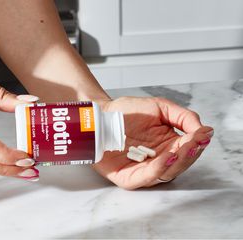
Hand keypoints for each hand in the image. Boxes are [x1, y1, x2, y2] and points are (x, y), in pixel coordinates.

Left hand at [93, 97, 213, 189]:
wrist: (102, 113)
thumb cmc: (128, 111)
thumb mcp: (160, 107)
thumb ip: (183, 117)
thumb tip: (204, 130)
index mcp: (167, 146)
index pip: (187, 150)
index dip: (196, 143)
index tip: (203, 134)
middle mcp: (157, 160)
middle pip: (179, 164)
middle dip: (189, 154)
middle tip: (195, 142)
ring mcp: (142, 170)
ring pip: (166, 173)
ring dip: (177, 162)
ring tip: (183, 149)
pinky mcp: (127, 177)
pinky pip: (145, 178)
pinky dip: (158, 169)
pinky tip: (167, 157)